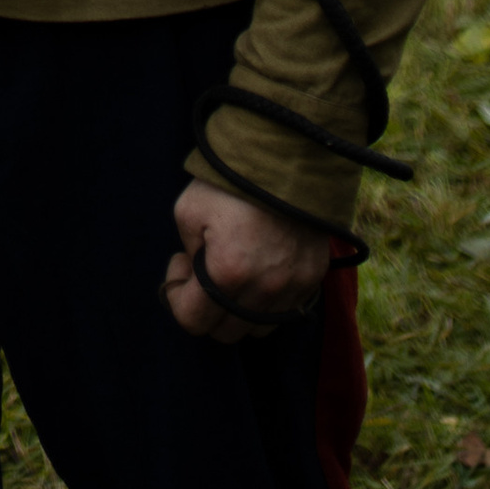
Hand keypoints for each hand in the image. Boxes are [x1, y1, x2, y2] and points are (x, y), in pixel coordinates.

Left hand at [161, 180, 332, 344]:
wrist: (288, 156)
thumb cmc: (231, 181)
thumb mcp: (189, 210)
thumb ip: (188, 253)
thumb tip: (197, 274)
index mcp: (227, 273)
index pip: (192, 320)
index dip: (177, 296)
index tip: (181, 265)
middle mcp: (263, 290)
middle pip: (225, 332)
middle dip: (206, 306)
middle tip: (204, 267)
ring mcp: (292, 289)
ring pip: (256, 329)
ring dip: (239, 310)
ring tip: (234, 271)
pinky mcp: (312, 280)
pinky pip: (285, 312)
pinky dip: (267, 302)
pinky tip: (259, 268)